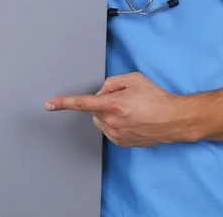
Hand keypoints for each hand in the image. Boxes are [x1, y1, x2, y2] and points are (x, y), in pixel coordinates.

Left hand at [45, 73, 190, 146]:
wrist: (173, 120)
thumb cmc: (156, 98)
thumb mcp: (134, 79)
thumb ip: (112, 82)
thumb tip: (101, 92)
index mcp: (113, 104)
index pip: (82, 104)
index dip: (63, 103)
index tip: (49, 105)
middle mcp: (112, 122)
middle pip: (93, 111)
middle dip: (102, 104)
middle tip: (122, 99)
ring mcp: (116, 134)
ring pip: (100, 122)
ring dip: (108, 115)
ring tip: (130, 110)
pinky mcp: (121, 143)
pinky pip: (109, 131)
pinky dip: (115, 124)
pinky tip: (131, 120)